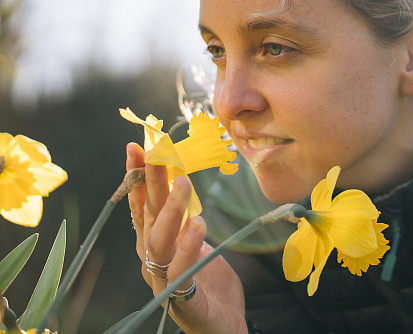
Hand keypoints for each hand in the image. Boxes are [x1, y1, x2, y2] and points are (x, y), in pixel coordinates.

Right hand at [126, 142, 247, 333]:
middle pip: (147, 217)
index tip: (138, 147)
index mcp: (155, 245)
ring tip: (185, 184)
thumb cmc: (208, 280)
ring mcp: (165, 282)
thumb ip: (183, 217)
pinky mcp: (184, 301)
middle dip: (149, 183)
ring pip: (159, 241)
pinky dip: (187, 247)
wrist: (223, 324)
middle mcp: (153, 261)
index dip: (138, 177)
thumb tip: (177, 181)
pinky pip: (181, 272)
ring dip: (170, 210)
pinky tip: (198, 225)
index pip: (142, 206)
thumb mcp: (195, 241)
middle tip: (158, 154)